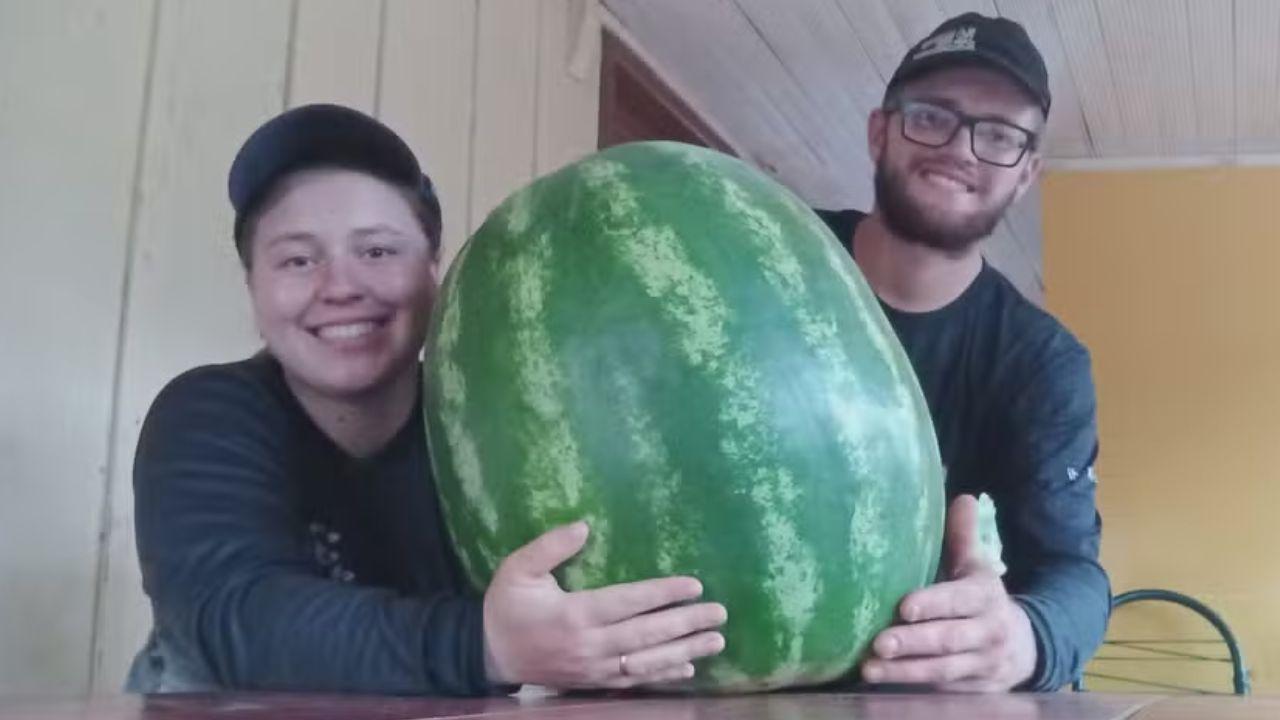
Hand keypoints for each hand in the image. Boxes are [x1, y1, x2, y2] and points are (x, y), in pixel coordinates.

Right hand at [482, 521, 727, 688]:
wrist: (488, 654)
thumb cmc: (506, 606)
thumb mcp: (516, 568)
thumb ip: (549, 547)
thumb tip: (584, 526)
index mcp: (574, 613)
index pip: (628, 602)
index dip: (662, 594)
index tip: (694, 585)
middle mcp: (589, 644)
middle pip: (646, 634)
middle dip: (686, 623)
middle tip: (720, 613)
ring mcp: (593, 668)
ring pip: (646, 661)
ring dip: (684, 651)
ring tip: (716, 641)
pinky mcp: (594, 683)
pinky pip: (634, 681)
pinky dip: (662, 675)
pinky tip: (688, 668)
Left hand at [860, 495, 1036, 691]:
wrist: (1023, 647)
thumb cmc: (981, 599)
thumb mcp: (977, 568)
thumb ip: (963, 537)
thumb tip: (961, 497)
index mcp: (986, 596)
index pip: (959, 600)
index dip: (933, 604)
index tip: (904, 607)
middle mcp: (988, 632)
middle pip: (948, 639)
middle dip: (912, 642)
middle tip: (878, 643)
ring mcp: (981, 665)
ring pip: (942, 670)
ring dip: (905, 671)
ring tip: (870, 668)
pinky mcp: (972, 690)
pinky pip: (941, 691)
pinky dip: (912, 687)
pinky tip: (882, 682)